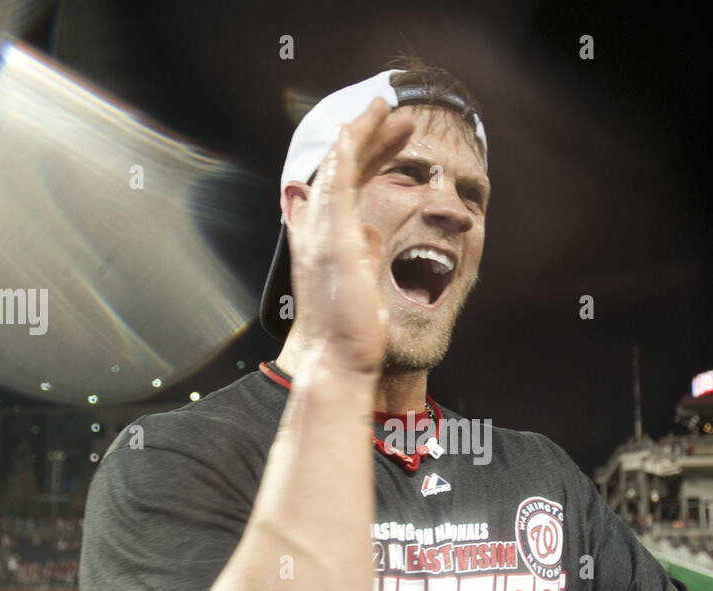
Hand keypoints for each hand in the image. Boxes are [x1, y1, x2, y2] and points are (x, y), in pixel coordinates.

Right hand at [283, 98, 414, 376]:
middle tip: (398, 118)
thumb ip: (365, 254)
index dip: (369, 162)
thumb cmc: (351, 334)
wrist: (338, 360)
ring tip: (388, 108)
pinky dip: (349, 148)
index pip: (346, 189)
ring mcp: (319, 230)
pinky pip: (336, 179)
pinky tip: (363, 126)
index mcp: (325, 242)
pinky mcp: (330, 235)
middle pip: (341, 171)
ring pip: (338, 165)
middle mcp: (315, 230)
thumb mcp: (364, 285)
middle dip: (370, 140)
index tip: (395, 144)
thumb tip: (373, 231)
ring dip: (363, 133)